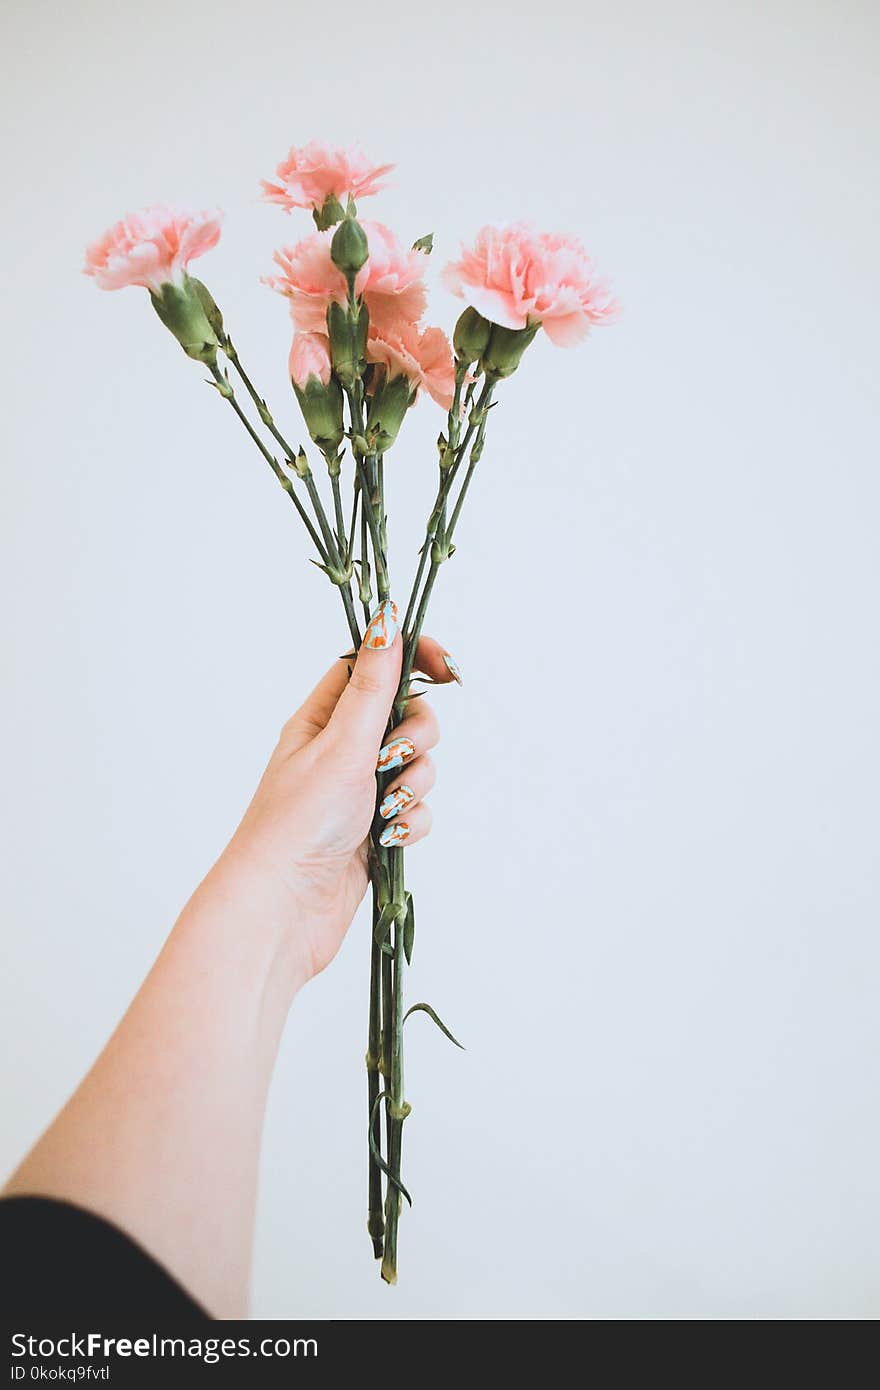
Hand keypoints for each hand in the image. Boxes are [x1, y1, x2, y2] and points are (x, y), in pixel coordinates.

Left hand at [211, 602, 458, 989]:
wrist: (283, 910)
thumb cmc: (296, 824)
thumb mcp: (342, 744)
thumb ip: (374, 686)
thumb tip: (388, 621)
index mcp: (322, 718)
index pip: (375, 666)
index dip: (413, 658)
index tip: (448, 668)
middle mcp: (340, 750)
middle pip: (408, 716)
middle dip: (417, 738)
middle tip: (392, 760)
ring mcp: (359, 792)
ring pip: (418, 766)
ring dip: (414, 786)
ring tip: (385, 811)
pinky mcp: (375, 831)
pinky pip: (416, 811)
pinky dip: (411, 823)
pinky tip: (388, 840)